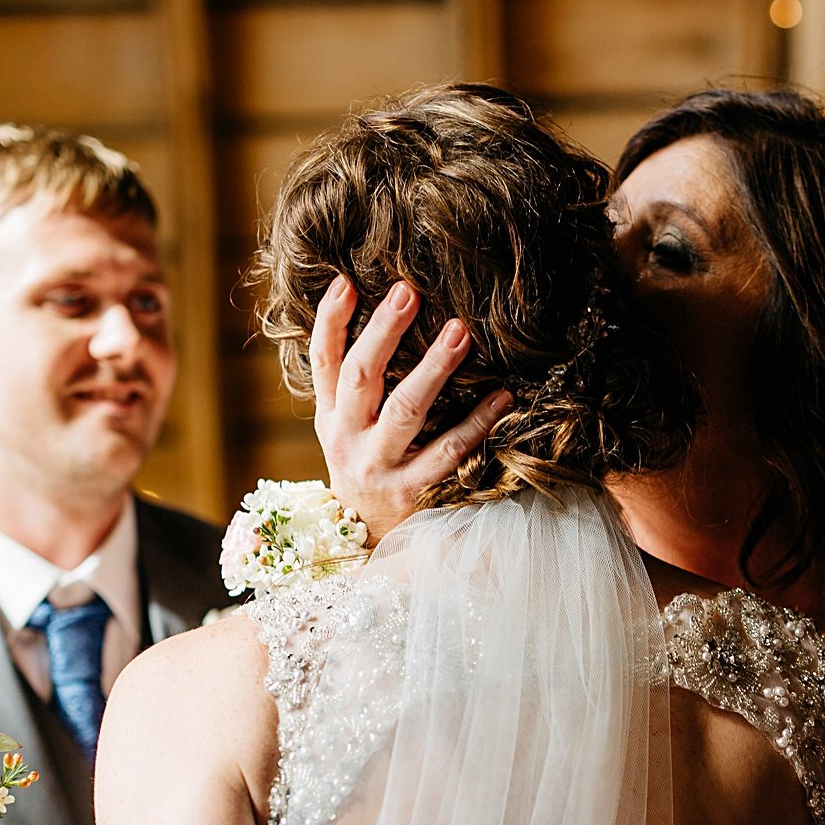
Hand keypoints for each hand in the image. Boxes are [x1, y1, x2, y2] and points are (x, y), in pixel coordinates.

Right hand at [308, 277, 511, 541]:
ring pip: (405, 411)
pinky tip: (502, 395)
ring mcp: (380, 468)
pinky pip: (449, 451)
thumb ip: (352, 386)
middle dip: (383, 331)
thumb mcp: (345, 429)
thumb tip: (374, 315)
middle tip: (408, 292)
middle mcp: (348, 440)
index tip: (347, 281)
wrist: (369, 542)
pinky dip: (477, 422)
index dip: (330, 321)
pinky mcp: (413, 492)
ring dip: (433, 368)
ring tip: (460, 331)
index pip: (322, 362)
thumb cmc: (366, 469)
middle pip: (361, 377)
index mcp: (329, 419)